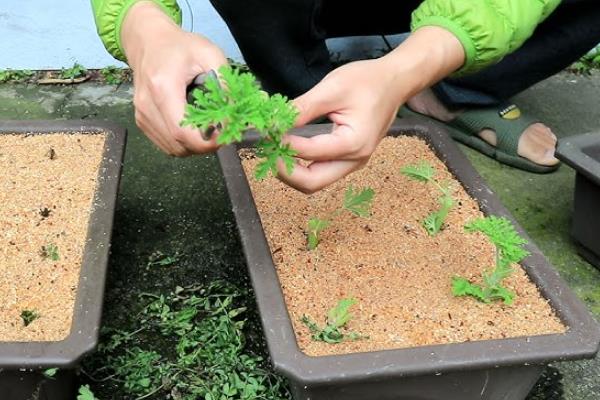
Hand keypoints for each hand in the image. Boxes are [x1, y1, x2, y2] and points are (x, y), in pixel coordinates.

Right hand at [121, 1, 226, 155]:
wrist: (148, 42)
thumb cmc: (180, 46)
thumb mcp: (209, 54)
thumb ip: (225, 83)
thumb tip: (236, 112)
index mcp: (162, 87)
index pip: (182, 131)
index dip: (206, 142)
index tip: (226, 136)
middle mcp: (147, 106)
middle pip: (179, 144)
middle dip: (205, 145)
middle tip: (222, 131)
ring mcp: (142, 116)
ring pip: (173, 149)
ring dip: (195, 146)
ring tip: (208, 127)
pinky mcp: (142, 122)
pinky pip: (167, 145)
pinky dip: (184, 143)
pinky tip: (194, 126)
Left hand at [279, 58, 403, 192]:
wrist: (394, 82)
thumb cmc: (368, 81)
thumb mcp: (331, 89)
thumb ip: (302, 108)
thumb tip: (273, 122)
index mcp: (354, 143)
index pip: (309, 152)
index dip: (283, 144)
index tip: (265, 131)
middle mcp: (355, 160)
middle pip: (311, 183)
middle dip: (284, 171)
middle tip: (266, 150)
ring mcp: (352, 163)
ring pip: (314, 182)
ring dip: (291, 172)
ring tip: (274, 149)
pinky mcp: (347, 160)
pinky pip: (320, 172)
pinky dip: (300, 166)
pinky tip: (288, 149)